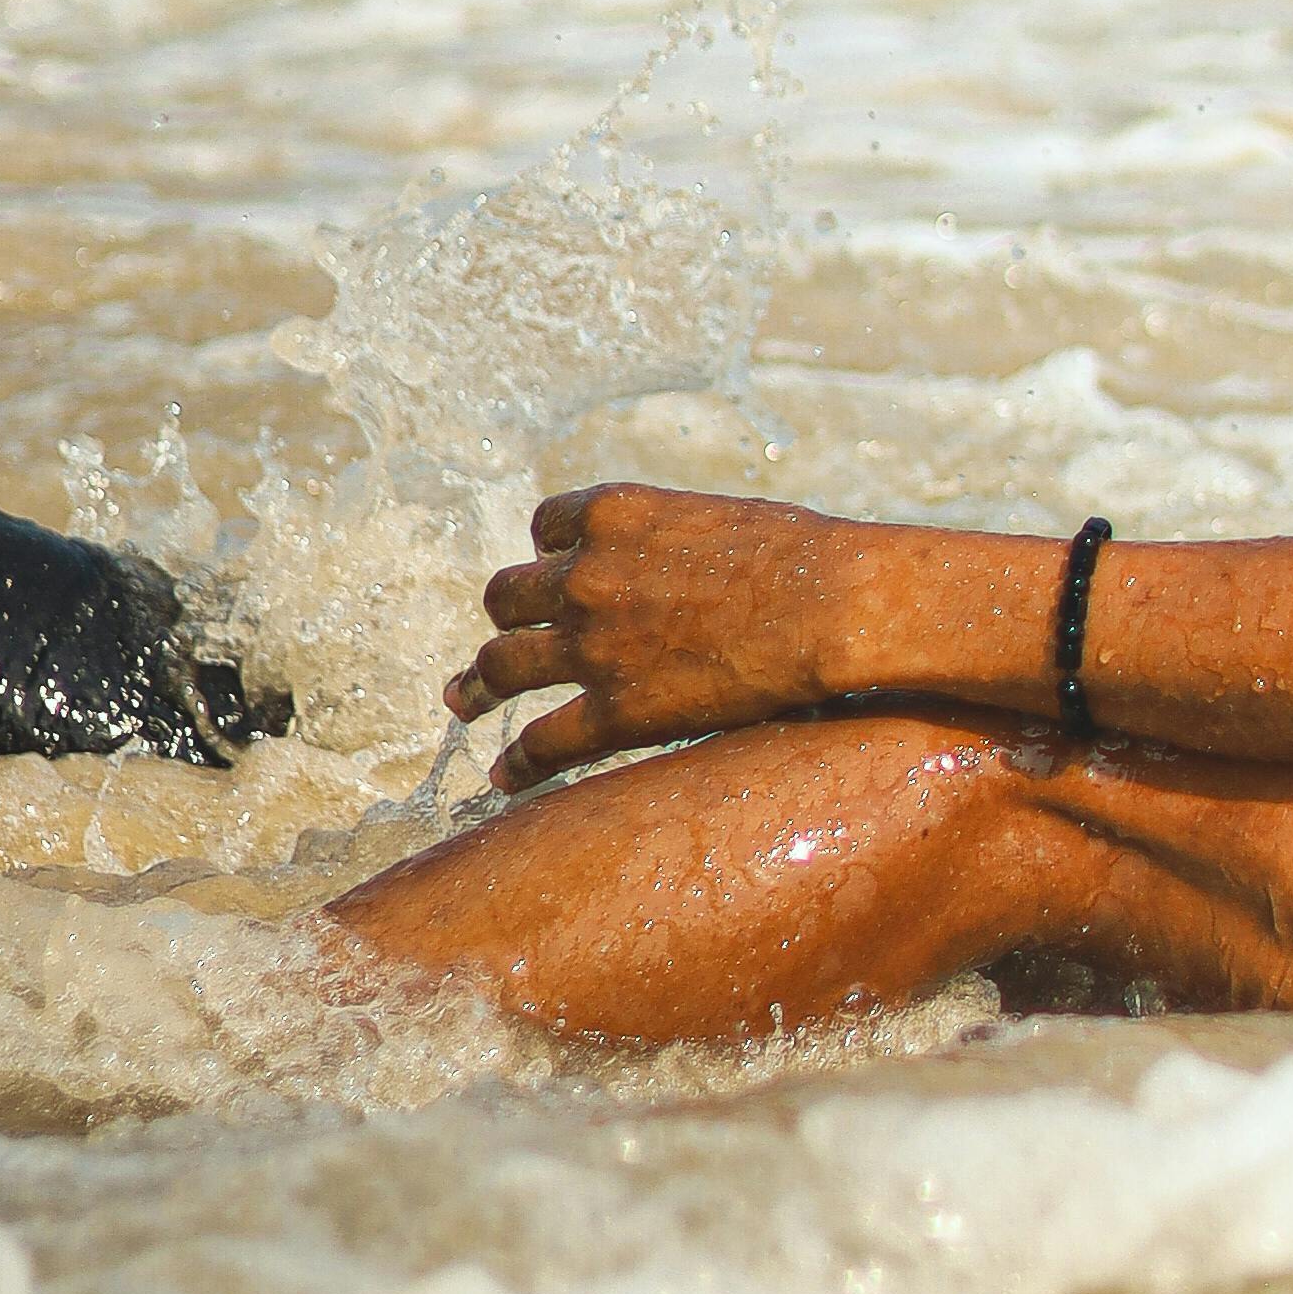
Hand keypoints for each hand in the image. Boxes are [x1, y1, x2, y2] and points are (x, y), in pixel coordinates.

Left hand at [447, 483, 861, 793]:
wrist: (830, 605)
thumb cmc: (802, 556)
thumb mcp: (719, 518)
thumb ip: (672, 540)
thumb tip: (678, 567)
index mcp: (613, 515)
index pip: (546, 527)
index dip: (550, 552)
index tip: (554, 569)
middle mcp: (585, 576)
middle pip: (508, 596)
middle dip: (506, 616)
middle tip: (502, 637)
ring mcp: (591, 647)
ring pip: (501, 667)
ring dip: (476, 685)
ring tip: (463, 701)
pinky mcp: (614, 712)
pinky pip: (542, 743)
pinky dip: (518, 764)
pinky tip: (505, 779)